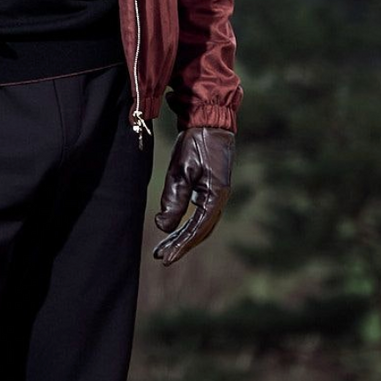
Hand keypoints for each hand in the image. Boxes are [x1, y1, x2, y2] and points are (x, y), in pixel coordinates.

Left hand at [152, 126, 234, 265]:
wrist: (209, 121)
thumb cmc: (195, 143)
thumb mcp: (180, 171)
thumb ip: (173, 200)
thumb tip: (163, 227)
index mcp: (215, 196)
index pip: (197, 229)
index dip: (181, 246)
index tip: (166, 259)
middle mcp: (219, 199)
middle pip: (200, 231)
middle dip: (180, 245)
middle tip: (161, 257)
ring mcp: (217, 195)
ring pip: (200, 224)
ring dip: (183, 236)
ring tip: (163, 248)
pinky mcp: (211, 189)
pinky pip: (200, 214)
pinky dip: (187, 224)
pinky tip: (174, 229)